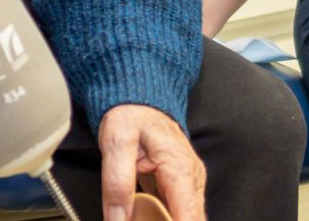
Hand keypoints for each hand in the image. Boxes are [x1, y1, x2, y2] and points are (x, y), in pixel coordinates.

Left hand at [99, 104, 206, 220]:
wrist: (138, 99)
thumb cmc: (130, 114)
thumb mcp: (116, 142)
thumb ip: (117, 182)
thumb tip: (118, 220)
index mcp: (181, 169)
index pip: (188, 219)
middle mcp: (192, 179)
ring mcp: (189, 185)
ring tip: (138, 217)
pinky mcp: (180, 189)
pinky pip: (178, 216)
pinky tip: (143, 220)